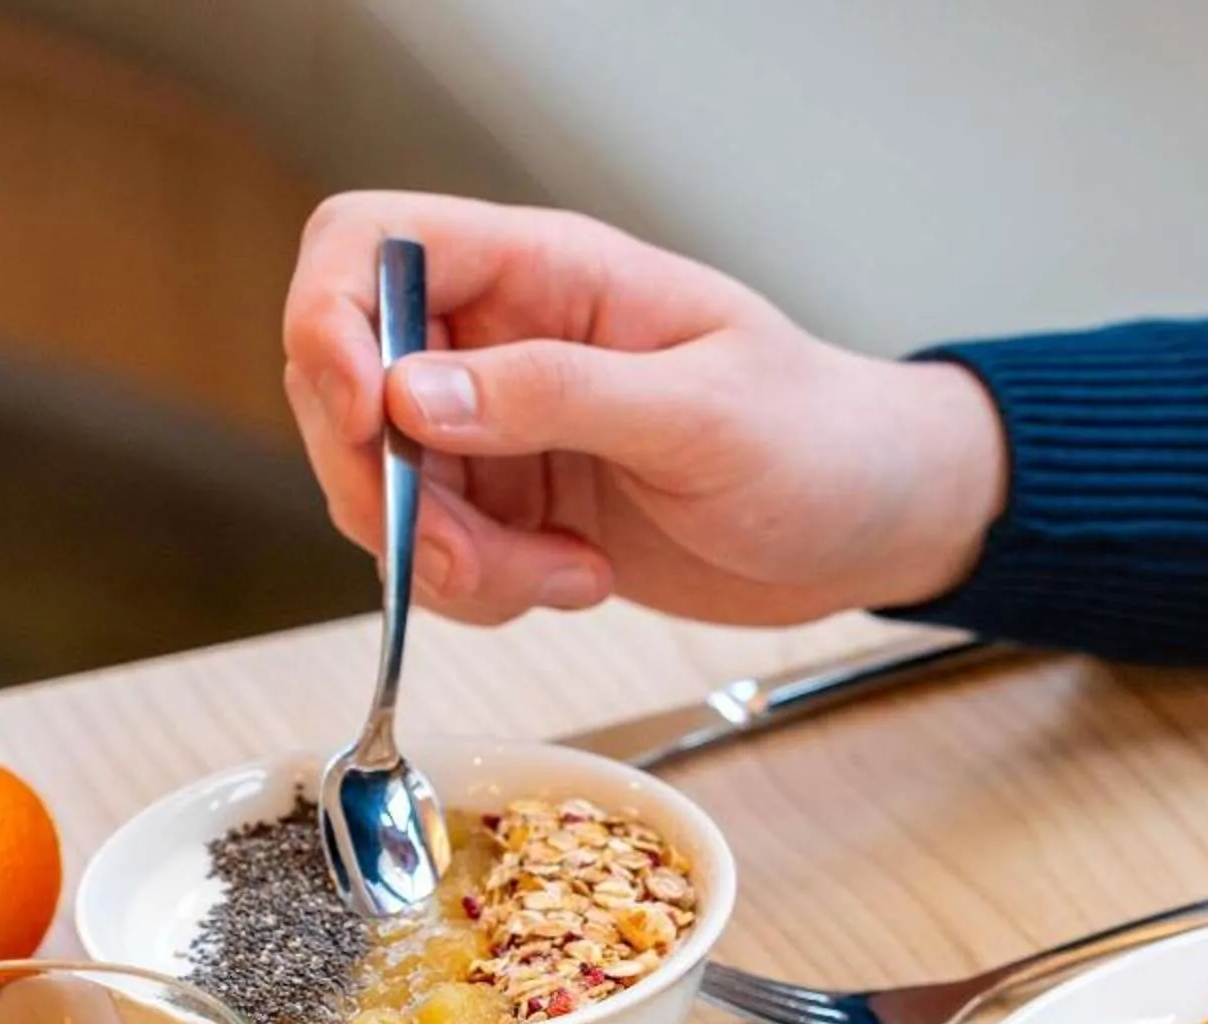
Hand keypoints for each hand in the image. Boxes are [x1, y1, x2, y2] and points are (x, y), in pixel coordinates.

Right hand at [281, 191, 1008, 627]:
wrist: (876, 525)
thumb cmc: (822, 441)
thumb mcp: (701, 414)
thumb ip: (555, 394)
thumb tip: (407, 394)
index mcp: (546, 273)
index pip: (368, 248)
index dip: (331, 323)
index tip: (365, 416)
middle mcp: (504, 342)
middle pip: (346, 387)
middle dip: (389, 488)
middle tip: (471, 561)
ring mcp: (503, 430)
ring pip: (385, 489)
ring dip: (448, 559)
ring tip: (567, 578)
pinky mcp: (516, 511)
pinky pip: (436, 554)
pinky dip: (484, 592)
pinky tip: (577, 583)